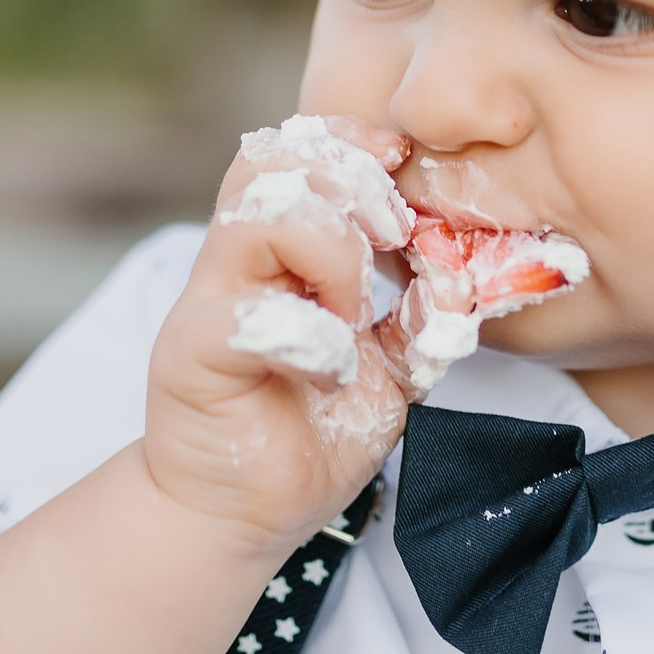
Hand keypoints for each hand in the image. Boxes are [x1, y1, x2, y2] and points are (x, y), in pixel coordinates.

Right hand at [142, 116, 420, 552]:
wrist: (246, 512)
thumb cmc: (312, 428)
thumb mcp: (391, 367)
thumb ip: (422, 317)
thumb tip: (460, 274)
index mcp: (276, 248)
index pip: (294, 148)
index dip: (349, 140)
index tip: (402, 161)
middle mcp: (235, 262)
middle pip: (269, 160)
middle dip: (349, 182)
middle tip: (392, 235)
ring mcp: (209, 303)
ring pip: (257, 217)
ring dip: (331, 250)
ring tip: (356, 310)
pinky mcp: (193, 357)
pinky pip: (251, 319)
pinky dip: (314, 339)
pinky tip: (333, 375)